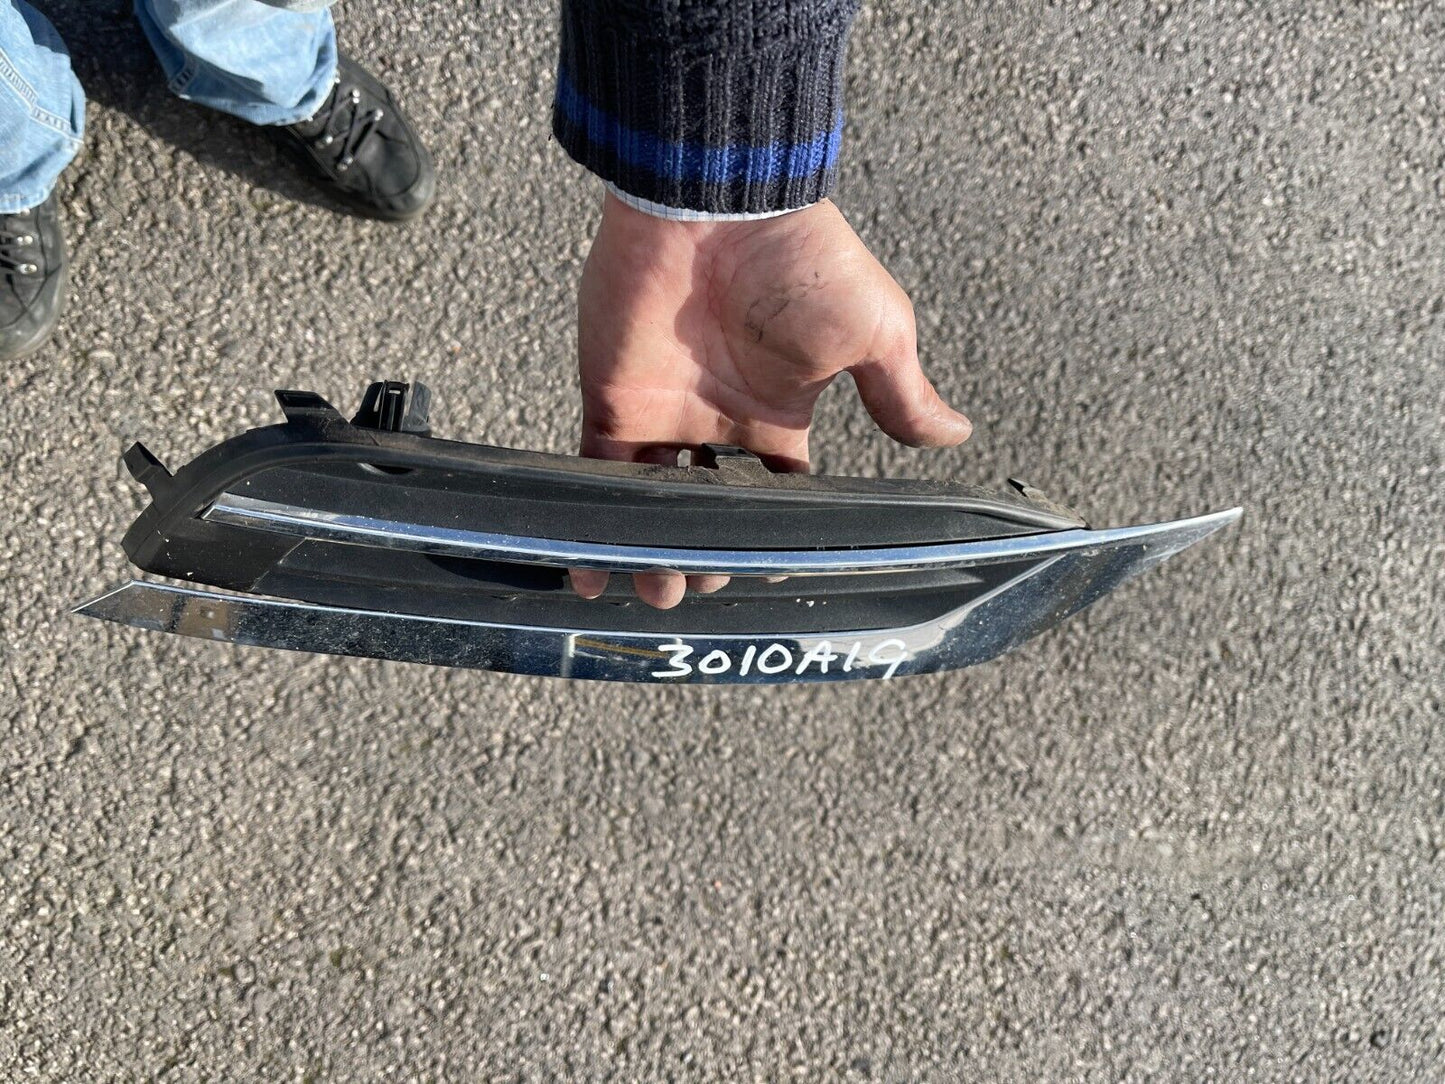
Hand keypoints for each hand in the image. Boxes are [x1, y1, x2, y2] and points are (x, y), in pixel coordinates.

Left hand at [571, 192, 971, 608]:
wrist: (720, 202)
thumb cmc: (804, 260)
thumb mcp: (875, 331)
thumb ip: (900, 395)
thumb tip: (957, 436)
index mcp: (781, 412)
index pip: (779, 492)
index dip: (774, 533)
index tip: (773, 570)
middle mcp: (721, 420)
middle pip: (710, 509)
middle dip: (707, 554)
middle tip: (702, 591)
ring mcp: (664, 412)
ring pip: (652, 503)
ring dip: (652, 551)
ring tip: (657, 595)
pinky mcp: (614, 400)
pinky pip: (596, 473)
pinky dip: (595, 520)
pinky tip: (595, 569)